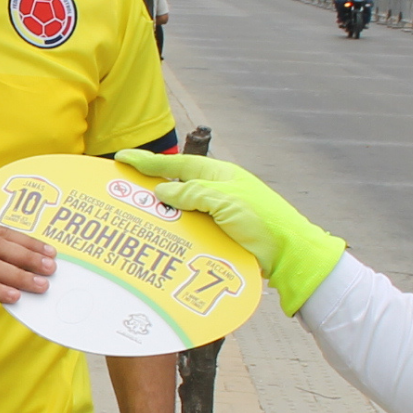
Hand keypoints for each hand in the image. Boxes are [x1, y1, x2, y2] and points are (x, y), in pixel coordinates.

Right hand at [114, 151, 344, 314]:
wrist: (290, 255)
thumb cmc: (264, 222)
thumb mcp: (226, 203)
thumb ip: (193, 194)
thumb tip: (162, 192)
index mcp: (220, 176)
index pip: (177, 165)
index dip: (149, 162)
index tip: (123, 157)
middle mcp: (217, 193)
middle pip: (176, 187)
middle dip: (150, 188)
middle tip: (122, 190)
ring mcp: (219, 215)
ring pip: (181, 212)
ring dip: (161, 216)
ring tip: (134, 220)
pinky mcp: (221, 237)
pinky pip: (191, 232)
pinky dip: (175, 236)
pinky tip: (160, 243)